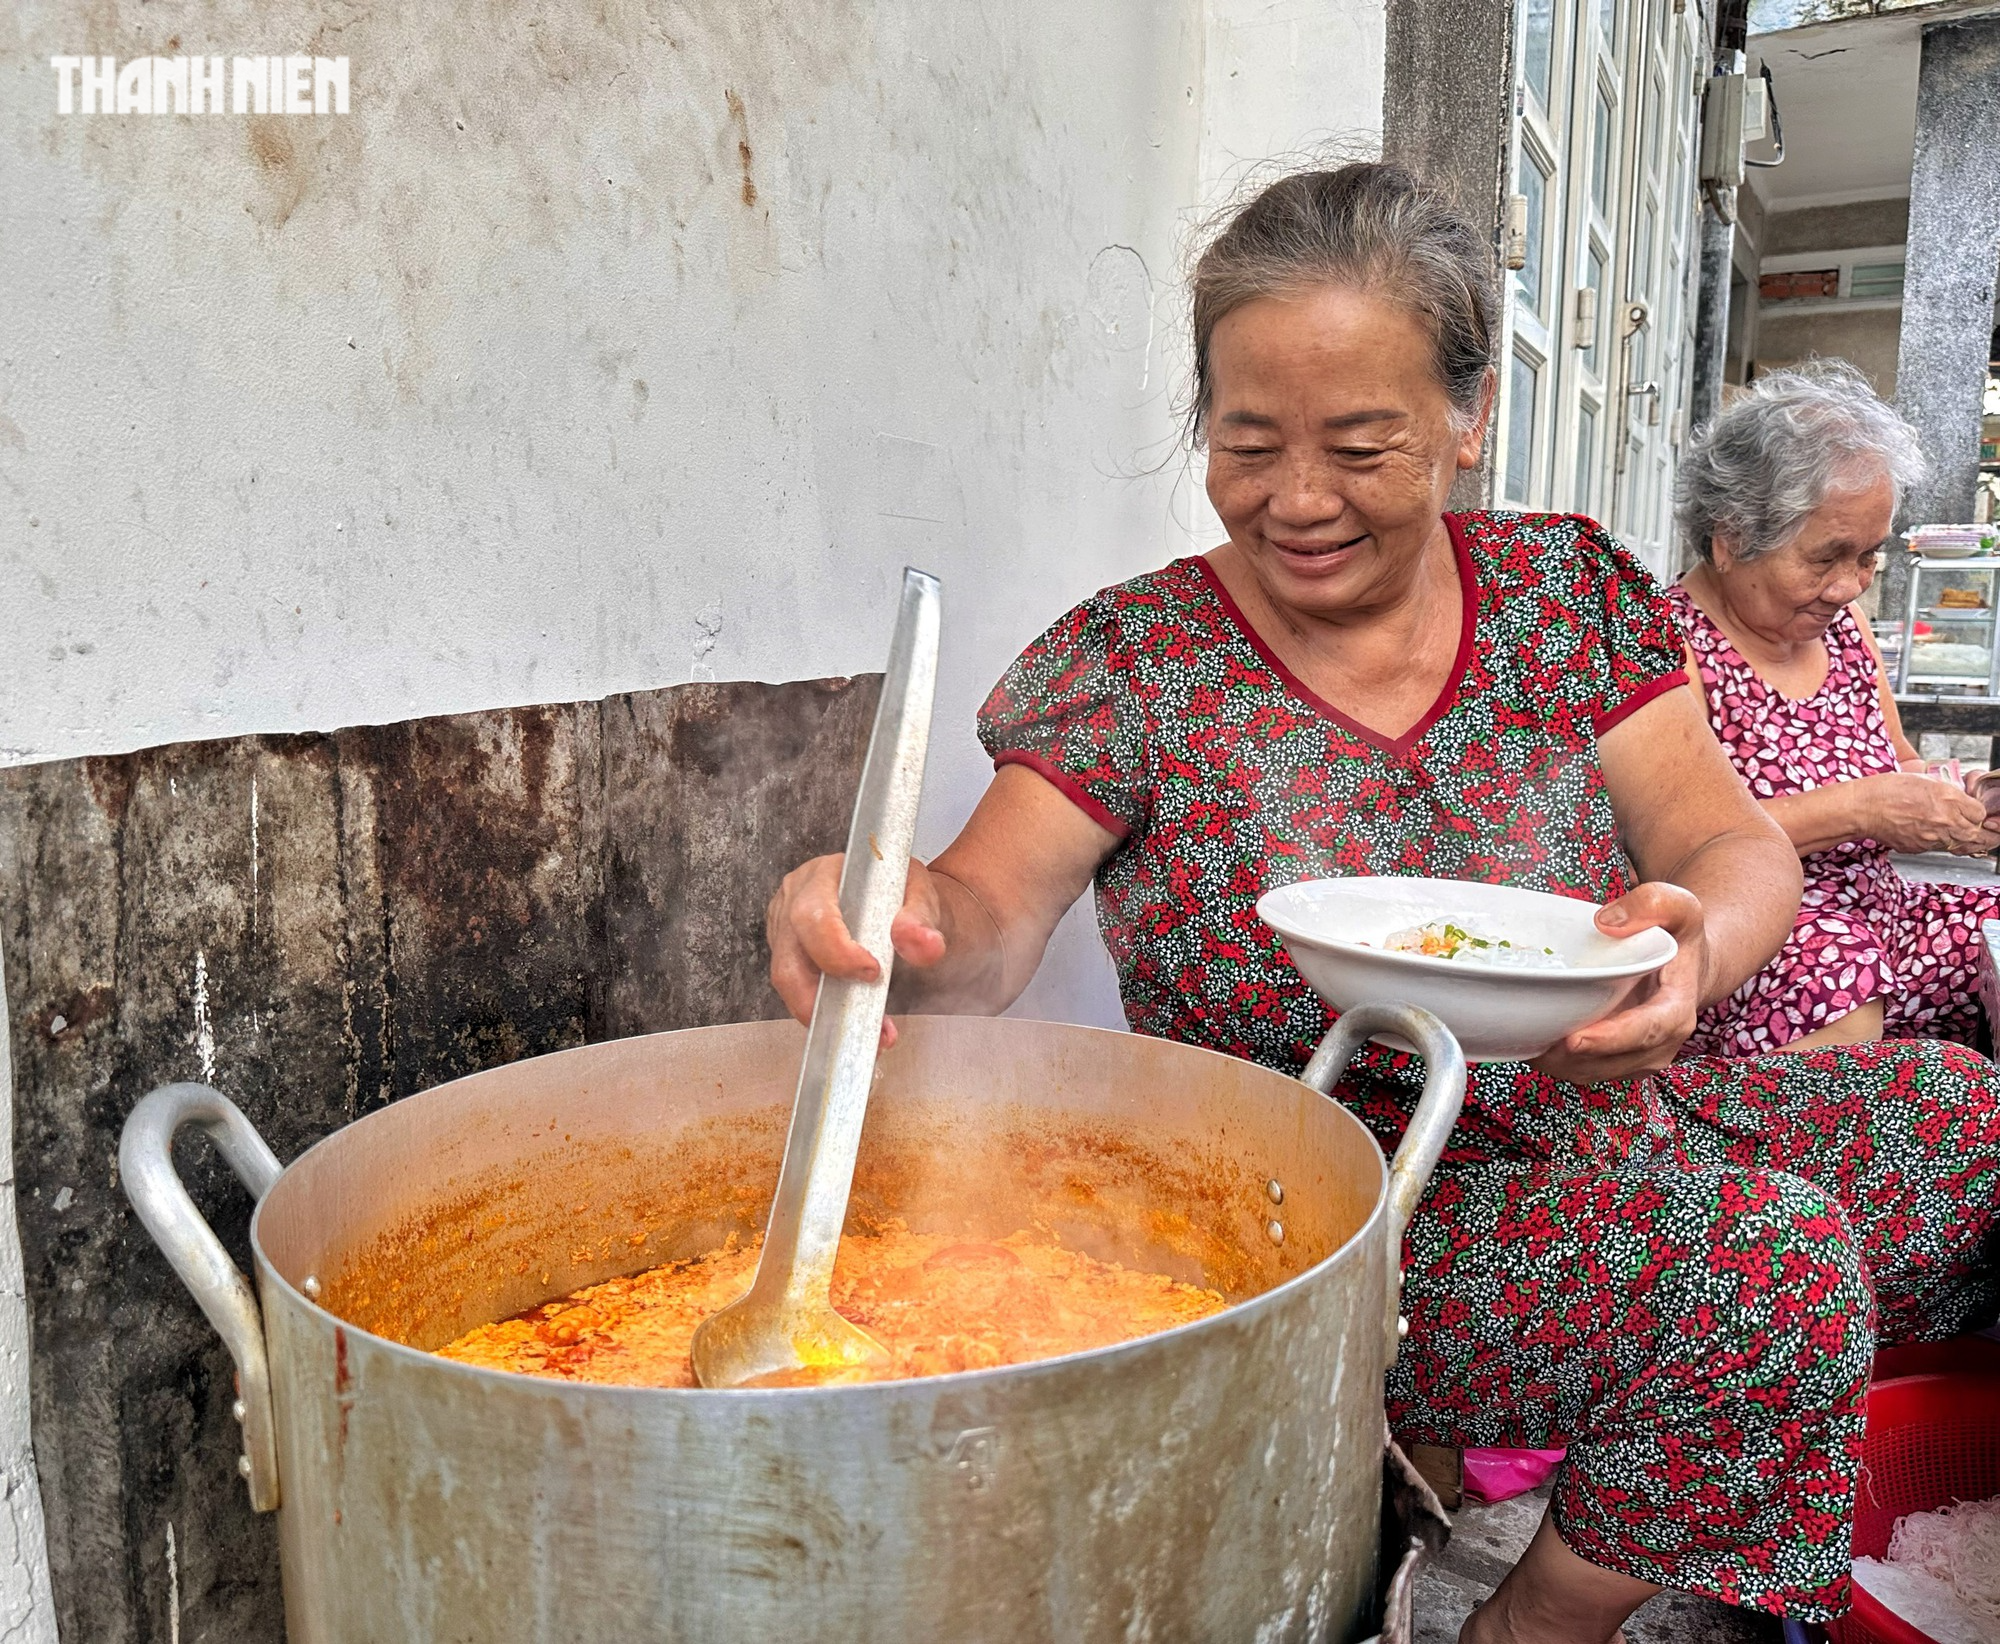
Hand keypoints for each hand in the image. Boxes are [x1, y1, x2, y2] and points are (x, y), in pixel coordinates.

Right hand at [765, 854, 947, 1046]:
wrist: (900, 905)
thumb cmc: (902, 894)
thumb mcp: (920, 895)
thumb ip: (922, 918)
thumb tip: (922, 944)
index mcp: (823, 876)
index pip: (813, 915)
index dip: (835, 951)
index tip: (872, 972)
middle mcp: (795, 900)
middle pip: (788, 958)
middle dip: (823, 997)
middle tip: (869, 1019)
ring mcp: (785, 928)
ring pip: (787, 981)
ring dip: (827, 1014)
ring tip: (873, 1032)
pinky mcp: (788, 953)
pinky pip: (796, 990)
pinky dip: (827, 1012)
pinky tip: (860, 1024)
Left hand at [1532, 883, 1705, 1086]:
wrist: (1682, 964)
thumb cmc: (1678, 937)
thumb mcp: (1678, 907)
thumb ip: (1652, 904)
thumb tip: (1606, 923)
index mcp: (1677, 1010)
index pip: (1646, 1032)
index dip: (1609, 1040)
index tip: (1574, 1039)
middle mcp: (1660, 1042)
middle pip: (1609, 1060)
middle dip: (1569, 1056)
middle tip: (1529, 1037)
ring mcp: (1637, 1057)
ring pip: (1590, 1072)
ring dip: (1556, 1062)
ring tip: (1523, 1036)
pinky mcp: (1617, 1061)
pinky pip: (1581, 1070)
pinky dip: (1554, 1061)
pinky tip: (1531, 1039)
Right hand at [1857, 772, 1994, 855]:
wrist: (1863, 808)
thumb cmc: (1888, 790)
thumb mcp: (1926, 781)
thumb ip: (1948, 793)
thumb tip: (1960, 802)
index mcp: (1949, 799)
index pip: (1980, 813)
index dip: (1979, 813)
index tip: (1975, 811)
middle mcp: (1945, 821)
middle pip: (1978, 835)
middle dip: (1985, 835)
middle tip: (1989, 834)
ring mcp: (1932, 838)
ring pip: (1959, 845)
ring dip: (1963, 840)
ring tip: (1963, 836)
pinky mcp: (1919, 848)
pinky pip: (1937, 847)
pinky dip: (1938, 842)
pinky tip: (1931, 833)